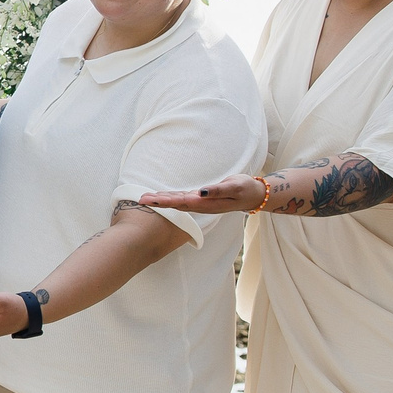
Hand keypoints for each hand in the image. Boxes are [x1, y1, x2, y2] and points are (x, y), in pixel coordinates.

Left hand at [139, 175, 269, 215]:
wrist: (254, 194)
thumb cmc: (245, 188)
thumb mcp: (234, 187)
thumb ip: (218, 190)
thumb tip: (201, 192)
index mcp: (207, 203)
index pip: (181, 202)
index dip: (165, 201)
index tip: (150, 200)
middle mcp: (201, 205)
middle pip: (175, 204)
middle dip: (157, 202)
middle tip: (139, 199)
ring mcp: (201, 203)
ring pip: (177, 202)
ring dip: (161, 200)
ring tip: (144, 198)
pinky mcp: (201, 199)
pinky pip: (182, 199)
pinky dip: (170, 197)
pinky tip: (160, 196)